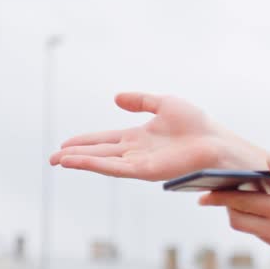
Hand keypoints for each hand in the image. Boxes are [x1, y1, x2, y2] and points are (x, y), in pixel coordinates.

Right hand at [49, 92, 248, 180]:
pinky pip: (114, 168)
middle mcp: (137, 152)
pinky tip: (77, 162)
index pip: (106, 140)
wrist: (217, 142)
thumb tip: (116, 97)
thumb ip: (141, 101)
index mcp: (140, 138)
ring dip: (80, 161)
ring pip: (103, 162)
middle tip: (53, 158)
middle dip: (76, 155)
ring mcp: (139, 163)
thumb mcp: (165, 104)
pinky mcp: (145, 171)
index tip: (66, 143)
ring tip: (58, 160)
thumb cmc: (198, 126)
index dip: (86, 141)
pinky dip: (94, 164)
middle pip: (100, 153)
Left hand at [198, 155, 269, 264]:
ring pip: (254, 231)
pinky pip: (269, 239)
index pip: (241, 204)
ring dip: (249, 215)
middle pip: (240, 221)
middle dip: (230, 205)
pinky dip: (265, 224)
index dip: (220, 196)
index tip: (204, 191)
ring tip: (257, 196)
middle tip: (229, 188)